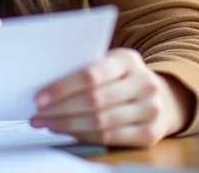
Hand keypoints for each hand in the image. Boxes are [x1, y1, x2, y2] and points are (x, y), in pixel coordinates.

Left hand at [30, 48, 194, 146]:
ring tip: (46, 123)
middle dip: (60, 109)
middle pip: (94, 101)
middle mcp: (145, 84)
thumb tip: (43, 81)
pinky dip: (83, 136)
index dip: (63, 87)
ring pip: (100, 122)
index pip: (91, 74)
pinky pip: (109, 138)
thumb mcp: (108, 61)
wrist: (161, 94)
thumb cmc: (119, 74)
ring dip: (67, 125)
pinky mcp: (150, 134)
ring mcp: (151, 110)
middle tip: (36, 114)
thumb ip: (83, 66)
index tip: (38, 97)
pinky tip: (66, 131)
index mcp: (128, 60)